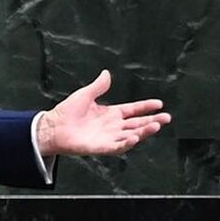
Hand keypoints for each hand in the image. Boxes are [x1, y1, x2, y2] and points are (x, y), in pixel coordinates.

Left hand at [37, 70, 170, 156]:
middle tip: (167, 118)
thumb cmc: (67, 112)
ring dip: (144, 132)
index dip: (146, 107)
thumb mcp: (85, 95)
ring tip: (156, 126)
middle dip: (152, 121)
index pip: (133, 110)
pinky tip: (135, 137)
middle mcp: (113, 126)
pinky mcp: (101, 147)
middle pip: (137, 124)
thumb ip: (98, 86)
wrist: (53, 127)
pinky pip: (117, 146)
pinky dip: (126, 143)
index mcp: (111, 113)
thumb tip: (107, 73)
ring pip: (132, 135)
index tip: (159, 103)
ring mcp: (109, 137)